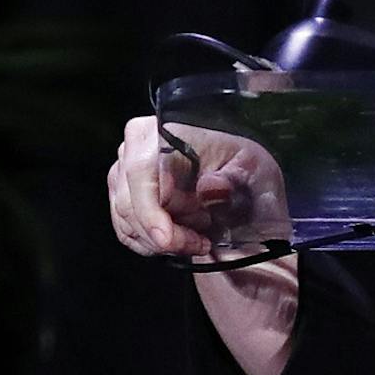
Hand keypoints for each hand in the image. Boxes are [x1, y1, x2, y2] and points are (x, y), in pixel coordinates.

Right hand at [107, 115, 290, 258]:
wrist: (243, 179)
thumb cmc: (247, 170)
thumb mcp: (252, 171)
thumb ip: (231, 181)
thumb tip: (209, 188)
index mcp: (167, 131)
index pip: (141, 173)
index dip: (150, 213)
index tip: (168, 242)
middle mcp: (137, 147)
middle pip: (130, 204)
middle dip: (166, 235)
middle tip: (201, 243)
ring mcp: (125, 171)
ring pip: (127, 222)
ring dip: (162, 241)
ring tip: (199, 237)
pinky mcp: (122, 194)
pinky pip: (126, 229)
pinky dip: (152, 243)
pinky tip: (182, 238)